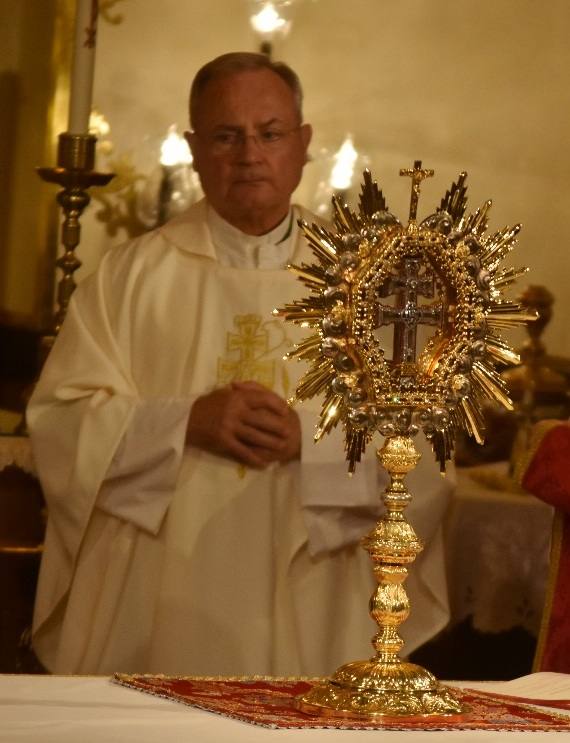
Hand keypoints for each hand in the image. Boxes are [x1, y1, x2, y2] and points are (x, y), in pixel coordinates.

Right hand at [186, 381, 300, 467]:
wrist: (186, 419)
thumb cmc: (207, 404)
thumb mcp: (224, 393)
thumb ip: (242, 391)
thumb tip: (260, 391)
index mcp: (237, 397)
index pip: (262, 399)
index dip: (276, 405)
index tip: (286, 411)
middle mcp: (235, 410)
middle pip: (262, 420)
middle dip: (278, 427)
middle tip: (289, 433)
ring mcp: (229, 426)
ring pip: (255, 437)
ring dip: (270, 444)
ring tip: (281, 448)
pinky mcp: (223, 441)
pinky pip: (243, 451)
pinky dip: (254, 458)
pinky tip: (263, 463)